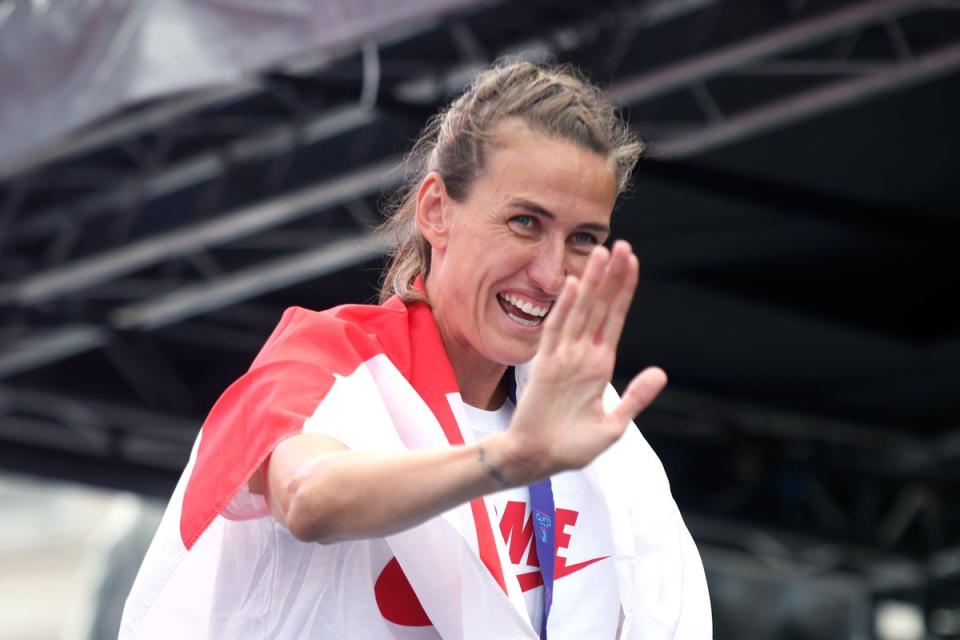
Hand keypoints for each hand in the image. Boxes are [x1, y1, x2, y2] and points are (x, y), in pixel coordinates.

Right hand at [498, 240, 666, 482]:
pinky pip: (555, 331)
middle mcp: (582, 354)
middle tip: (621, 245)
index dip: (624, 290)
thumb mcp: (614, 426)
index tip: (632, 262)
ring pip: (580, 311)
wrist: (539, 459)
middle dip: (611, 276)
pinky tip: (572, 285)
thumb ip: (636, 398)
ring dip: (590, 283)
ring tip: (601, 254)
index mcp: (600, 364)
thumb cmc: (573, 446)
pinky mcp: (544, 365)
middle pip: (600, 306)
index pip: (615, 318)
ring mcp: (563, 357)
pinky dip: (564, 308)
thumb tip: (660, 372)